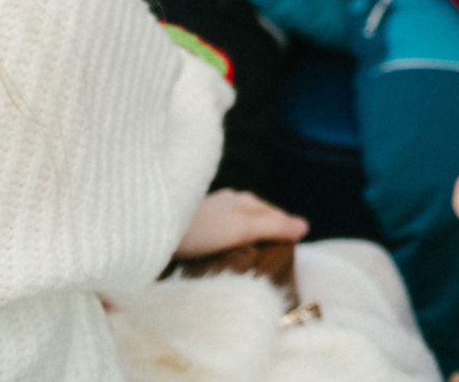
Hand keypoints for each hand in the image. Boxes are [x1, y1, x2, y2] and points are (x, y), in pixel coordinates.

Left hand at [175, 188, 307, 258]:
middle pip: (256, 217)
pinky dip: (226, 242)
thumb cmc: (201, 229)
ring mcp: (209, 212)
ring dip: (244, 239)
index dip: (285, 230)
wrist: (154, 230)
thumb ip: (274, 226)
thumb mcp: (243, 228)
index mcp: (244, 200)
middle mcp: (228, 201)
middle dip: (266, 233)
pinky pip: (218, 232)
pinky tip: (221, 254)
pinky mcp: (192, 225)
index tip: (292, 251)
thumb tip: (305, 226)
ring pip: (236, 224)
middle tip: (273, 258)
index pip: (274, 214)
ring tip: (249, 259)